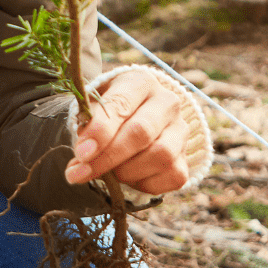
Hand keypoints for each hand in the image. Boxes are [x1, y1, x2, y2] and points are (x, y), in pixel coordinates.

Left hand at [63, 70, 190, 195]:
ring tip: (108, 174)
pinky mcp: (186, 158)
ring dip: (128, 172)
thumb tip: (84, 153)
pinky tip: (129, 179)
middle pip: (142, 132)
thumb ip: (87, 125)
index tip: (81, 153)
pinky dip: (146, 184)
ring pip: (161, 156)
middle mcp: (167, 103)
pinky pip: (173, 177)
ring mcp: (180, 130)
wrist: (135, 119)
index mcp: (140, 82)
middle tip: (83, 172)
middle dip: (109, 156)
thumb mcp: (94, 106)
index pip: (121, 104)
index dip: (100, 131)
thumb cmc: (109, 111)